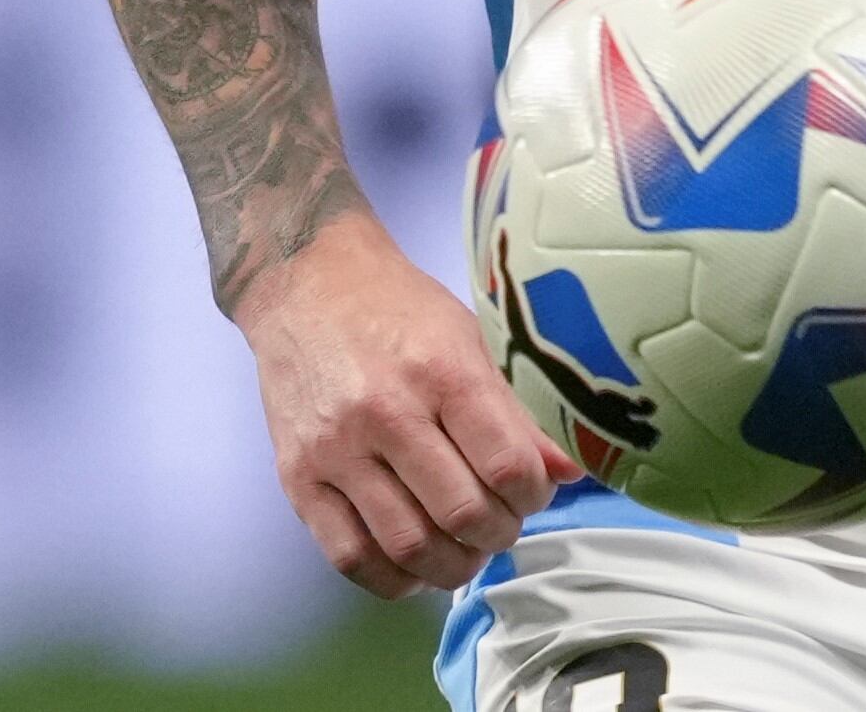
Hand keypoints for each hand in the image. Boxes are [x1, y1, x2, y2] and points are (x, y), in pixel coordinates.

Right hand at [233, 211, 575, 595]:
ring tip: (468, 552)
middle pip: (460, 513)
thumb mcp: (471, 339)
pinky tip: (417, 568)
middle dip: (498, 534)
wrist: (305, 286)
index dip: (533, 495)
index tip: (536, 492)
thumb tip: (568, 472)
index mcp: (441, 371)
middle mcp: (384, 414)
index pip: (504, 464)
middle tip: (505, 525)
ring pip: (406, 545)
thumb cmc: (399, 310)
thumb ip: (517, 411)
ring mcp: (335, 452)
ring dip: (452, 566)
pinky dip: (392, 578)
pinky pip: (347, 556)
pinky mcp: (297, 479)